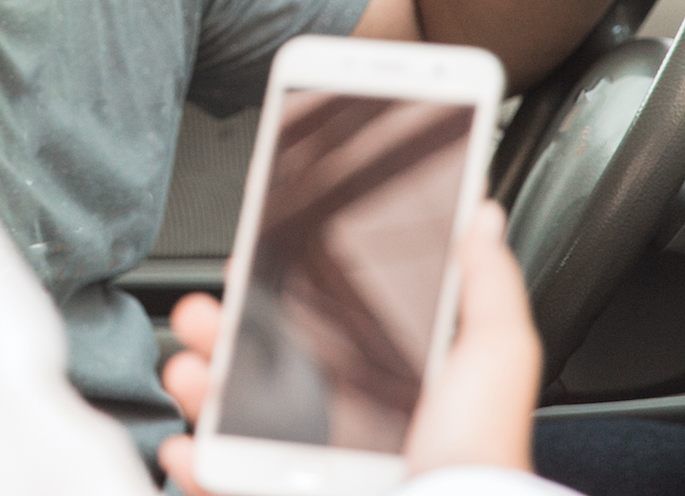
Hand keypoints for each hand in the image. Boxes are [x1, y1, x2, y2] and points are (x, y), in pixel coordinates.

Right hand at [157, 200, 540, 492]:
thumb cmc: (476, 448)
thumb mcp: (496, 352)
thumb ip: (486, 282)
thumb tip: (482, 216)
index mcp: (392, 386)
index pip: (324, 329)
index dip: (282, 297)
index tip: (254, 266)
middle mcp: (349, 428)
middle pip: (268, 370)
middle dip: (225, 334)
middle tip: (201, 313)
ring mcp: (312, 469)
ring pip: (235, 422)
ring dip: (201, 389)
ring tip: (188, 370)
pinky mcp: (281, 493)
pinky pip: (224, 479)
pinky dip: (197, 464)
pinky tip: (188, 446)